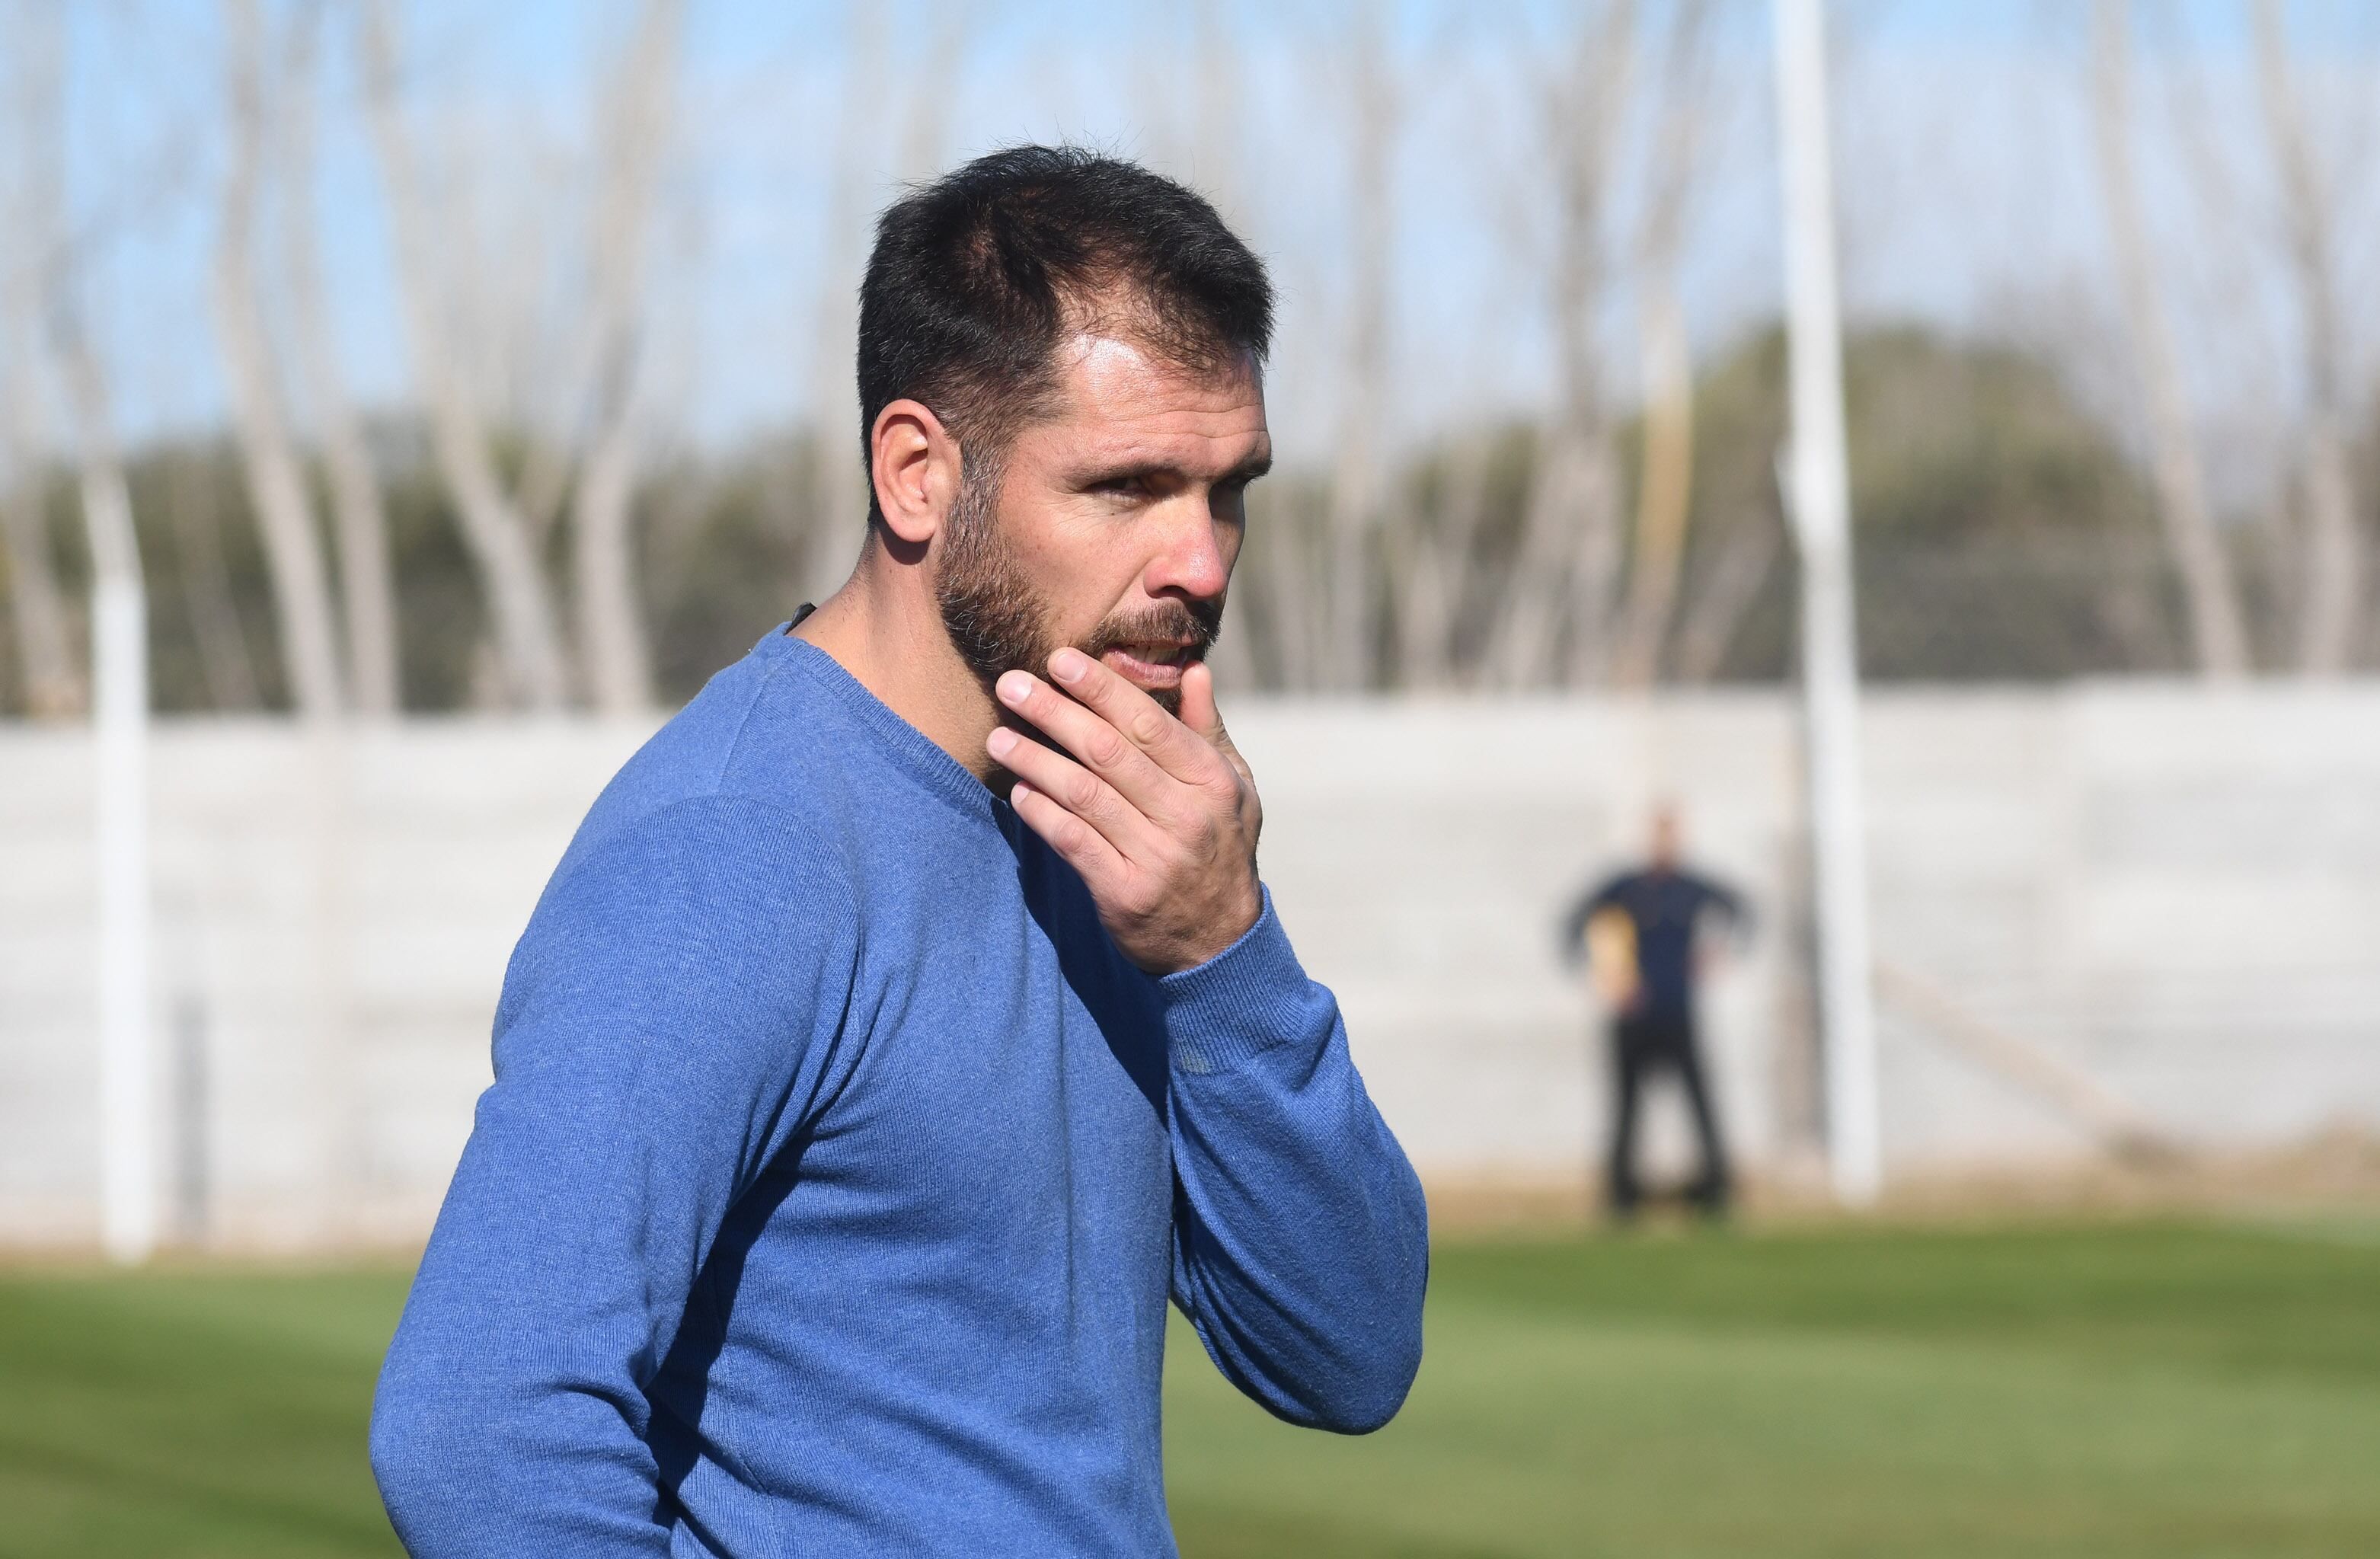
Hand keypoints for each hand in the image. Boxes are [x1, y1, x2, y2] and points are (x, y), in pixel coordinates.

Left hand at [987, 647, 1262, 974]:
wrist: (1220, 941)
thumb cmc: (1220, 846)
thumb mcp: (1232, 787)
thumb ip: (1207, 729)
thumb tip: (1194, 669)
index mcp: (1211, 780)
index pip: (1148, 723)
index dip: (1100, 688)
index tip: (1058, 660)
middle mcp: (1186, 815)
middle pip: (1108, 751)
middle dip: (1055, 712)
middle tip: (1011, 684)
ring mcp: (1156, 856)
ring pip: (1084, 794)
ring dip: (1035, 760)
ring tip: (998, 737)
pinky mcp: (1125, 892)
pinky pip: (1073, 841)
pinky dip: (1042, 812)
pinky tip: (1018, 790)